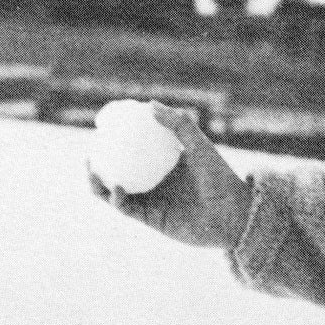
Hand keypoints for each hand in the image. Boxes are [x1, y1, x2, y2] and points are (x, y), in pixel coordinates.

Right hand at [87, 102, 253, 250]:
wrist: (234, 215)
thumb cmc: (221, 178)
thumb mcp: (200, 146)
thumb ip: (179, 124)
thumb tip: (150, 104)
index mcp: (165, 164)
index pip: (135, 150)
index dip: (117, 141)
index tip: (102, 128)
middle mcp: (156, 182)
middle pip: (120, 171)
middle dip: (99, 163)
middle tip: (89, 151)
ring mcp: (152, 201)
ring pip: (116, 192)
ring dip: (99, 183)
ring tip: (92, 169)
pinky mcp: (152, 219)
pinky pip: (128, 208)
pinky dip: (117, 197)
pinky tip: (115, 185)